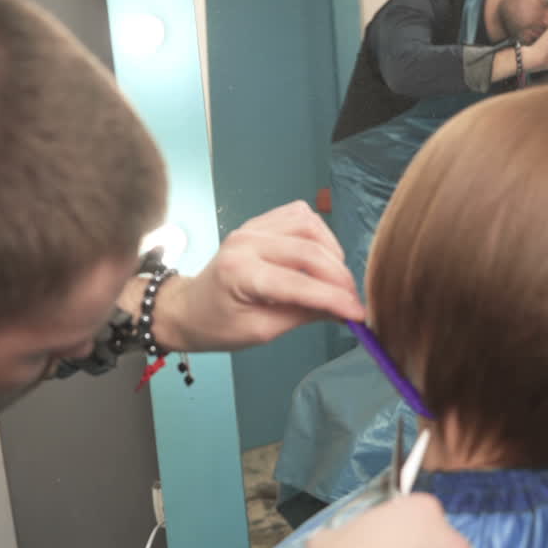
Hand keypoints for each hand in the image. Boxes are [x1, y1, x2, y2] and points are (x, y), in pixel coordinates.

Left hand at [141, 201, 363, 352]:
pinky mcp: (259, 221)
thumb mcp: (261, 331)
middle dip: (339, 278)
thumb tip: (344, 311)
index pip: (299, 283)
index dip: (335, 299)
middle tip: (353, 302)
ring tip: (336, 281)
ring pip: (309, 226)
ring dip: (332, 253)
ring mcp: (252, 226)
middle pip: (309, 251)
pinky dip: (319, 235)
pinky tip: (322, 257)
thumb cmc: (218, 326)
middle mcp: (247, 241)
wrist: (187, 307)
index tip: (360, 314)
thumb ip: (304, 316)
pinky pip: (299, 215)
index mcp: (240, 273)